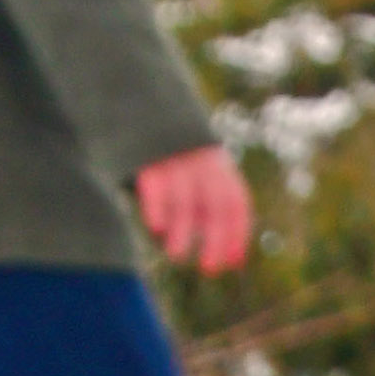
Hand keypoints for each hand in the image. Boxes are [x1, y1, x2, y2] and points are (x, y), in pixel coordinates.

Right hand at [136, 146, 253, 276]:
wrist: (137, 106)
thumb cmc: (167, 155)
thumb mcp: (193, 177)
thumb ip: (206, 210)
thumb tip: (233, 259)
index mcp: (218, 164)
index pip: (236, 202)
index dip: (237, 234)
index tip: (233, 263)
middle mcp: (201, 158)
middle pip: (216, 202)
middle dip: (216, 238)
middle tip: (210, 269)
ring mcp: (174, 153)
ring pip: (184, 196)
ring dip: (182, 229)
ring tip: (176, 256)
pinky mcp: (144, 150)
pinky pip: (155, 183)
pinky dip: (157, 207)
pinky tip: (156, 229)